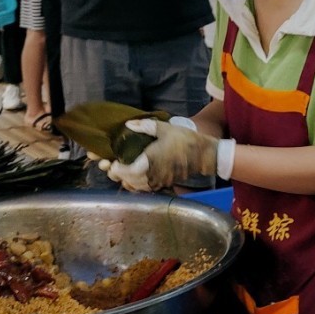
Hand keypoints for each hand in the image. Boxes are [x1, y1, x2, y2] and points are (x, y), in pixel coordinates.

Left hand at [99, 119, 217, 191]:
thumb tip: (128, 125)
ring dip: (126, 180)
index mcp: (150, 162)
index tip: (111, 163)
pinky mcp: (164, 184)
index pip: (127, 172)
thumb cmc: (184, 140)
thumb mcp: (164, 128)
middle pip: (128, 181)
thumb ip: (145, 126)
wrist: (204, 155)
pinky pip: (145, 188)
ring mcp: (158, 182)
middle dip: (117, 175)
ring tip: (120, 171)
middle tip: (110, 166)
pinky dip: (136, 184)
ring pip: (136, 187)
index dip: (116, 170)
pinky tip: (134, 176)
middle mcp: (153, 175)